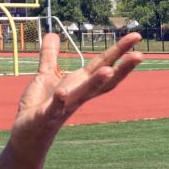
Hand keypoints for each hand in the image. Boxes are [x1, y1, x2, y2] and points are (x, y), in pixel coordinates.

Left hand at [0, 32, 142, 168]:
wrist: (27, 134)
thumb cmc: (40, 105)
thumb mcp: (44, 76)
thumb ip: (49, 56)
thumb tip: (52, 34)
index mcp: (79, 83)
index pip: (103, 64)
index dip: (119, 50)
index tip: (137, 36)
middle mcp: (77, 95)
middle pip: (104, 80)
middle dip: (122, 68)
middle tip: (140, 54)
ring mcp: (64, 106)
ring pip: (84, 94)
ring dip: (96, 83)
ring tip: (109, 70)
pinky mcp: (47, 116)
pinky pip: (55, 108)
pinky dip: (60, 101)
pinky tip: (62, 93)